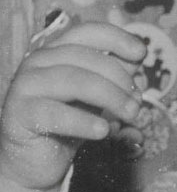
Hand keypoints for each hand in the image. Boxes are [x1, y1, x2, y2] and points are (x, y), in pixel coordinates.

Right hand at [0, 23, 145, 191]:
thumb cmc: (71, 121)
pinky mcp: (19, 112)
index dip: (116, 38)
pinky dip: (84, 121)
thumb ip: (115, 76)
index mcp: (57, 51)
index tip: (141, 53)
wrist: (38, 159)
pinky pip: (55, 113)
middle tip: (138, 103)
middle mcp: (38, 61)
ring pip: (74, 80)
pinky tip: (103, 130)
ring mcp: (26, 85)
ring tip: (130, 114)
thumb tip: (137, 60)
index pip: (87, 32)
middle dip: (120, 79)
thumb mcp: (98, 96)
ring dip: (110, 97)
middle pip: (86, 58)